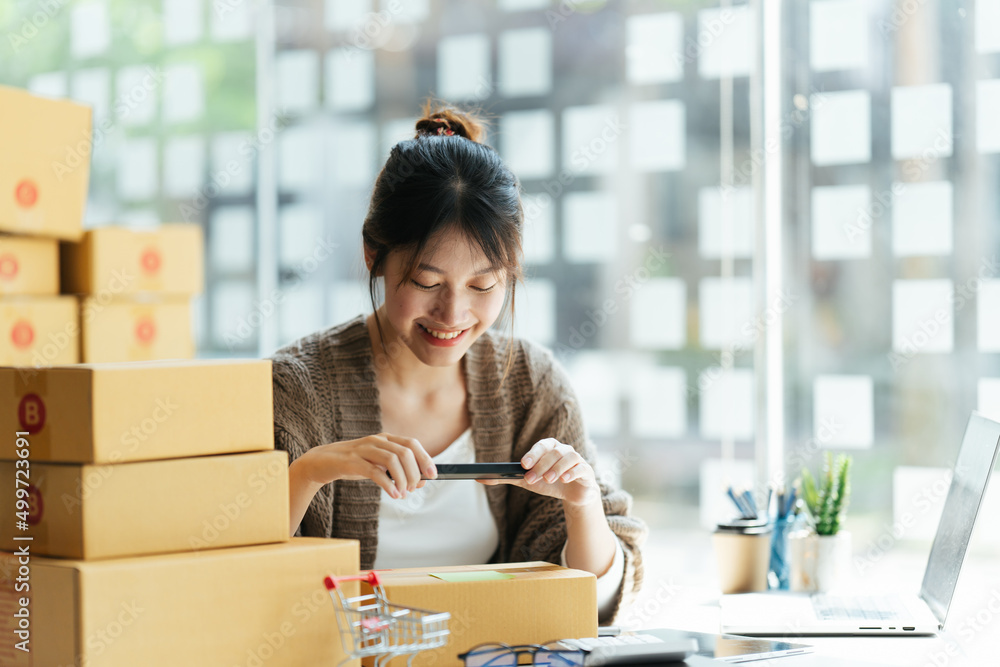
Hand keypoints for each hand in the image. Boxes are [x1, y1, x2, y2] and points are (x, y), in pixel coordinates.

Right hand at [297, 433, 436, 498]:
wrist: (321, 463)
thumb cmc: (354, 464)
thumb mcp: (378, 466)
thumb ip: (398, 472)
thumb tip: (422, 482)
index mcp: (385, 439)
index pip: (412, 443)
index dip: (425, 458)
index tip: (433, 475)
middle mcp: (376, 440)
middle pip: (405, 452)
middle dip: (415, 473)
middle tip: (414, 489)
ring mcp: (363, 449)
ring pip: (393, 460)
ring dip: (403, 479)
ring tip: (404, 493)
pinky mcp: (352, 461)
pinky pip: (375, 472)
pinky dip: (388, 485)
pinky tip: (394, 494)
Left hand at [477, 438, 600, 506]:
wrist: (572, 494)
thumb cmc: (548, 482)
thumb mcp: (526, 481)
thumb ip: (505, 478)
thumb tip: (479, 478)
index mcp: (548, 448)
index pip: (541, 445)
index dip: (532, 453)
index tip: (523, 464)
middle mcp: (563, 450)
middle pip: (553, 452)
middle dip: (541, 465)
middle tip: (531, 478)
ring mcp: (576, 459)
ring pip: (568, 457)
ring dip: (556, 468)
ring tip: (547, 480)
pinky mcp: (586, 470)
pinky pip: (581, 467)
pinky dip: (572, 472)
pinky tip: (564, 479)